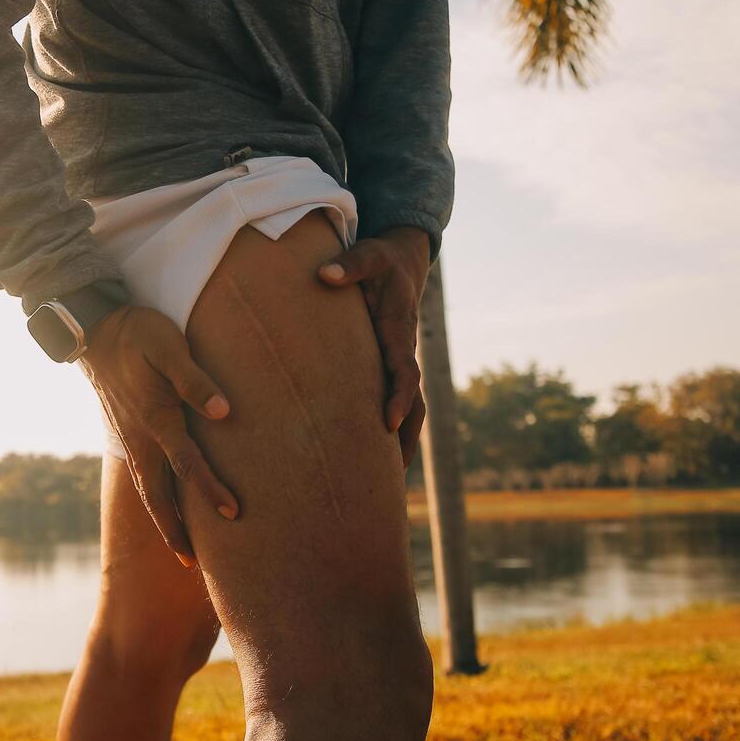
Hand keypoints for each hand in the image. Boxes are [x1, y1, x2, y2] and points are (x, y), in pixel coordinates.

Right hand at [77, 304, 238, 567]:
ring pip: (146, 491)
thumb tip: (224, 411)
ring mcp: (130, 440)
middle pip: (158, 495)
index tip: (232, 513)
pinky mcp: (128, 436)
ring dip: (163, 521)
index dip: (210, 489)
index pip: (188, 463)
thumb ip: (194, 379)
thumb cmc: (140, 335)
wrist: (96, 331)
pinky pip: (141, 478)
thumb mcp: (168, 346)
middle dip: (175, 530)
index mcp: (156, 419)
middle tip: (192, 565)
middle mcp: (141, 438)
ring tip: (181, 550)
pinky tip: (164, 509)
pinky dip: (154, 501)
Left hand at [316, 226, 430, 469]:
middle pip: (414, 404)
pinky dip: (390, 432)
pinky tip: (373, 460)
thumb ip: (350, 265)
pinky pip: (394, 404)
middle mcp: (404, 354)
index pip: (404, 372)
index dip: (399, 397)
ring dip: (402, 443)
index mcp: (400, 333)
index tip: (389, 422)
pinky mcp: (388, 368)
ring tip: (387, 484)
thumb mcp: (369, 255)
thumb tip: (325, 275)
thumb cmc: (382, 260)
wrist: (402, 262)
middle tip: (391, 474)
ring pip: (409, 411)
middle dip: (405, 437)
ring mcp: (398, 364)